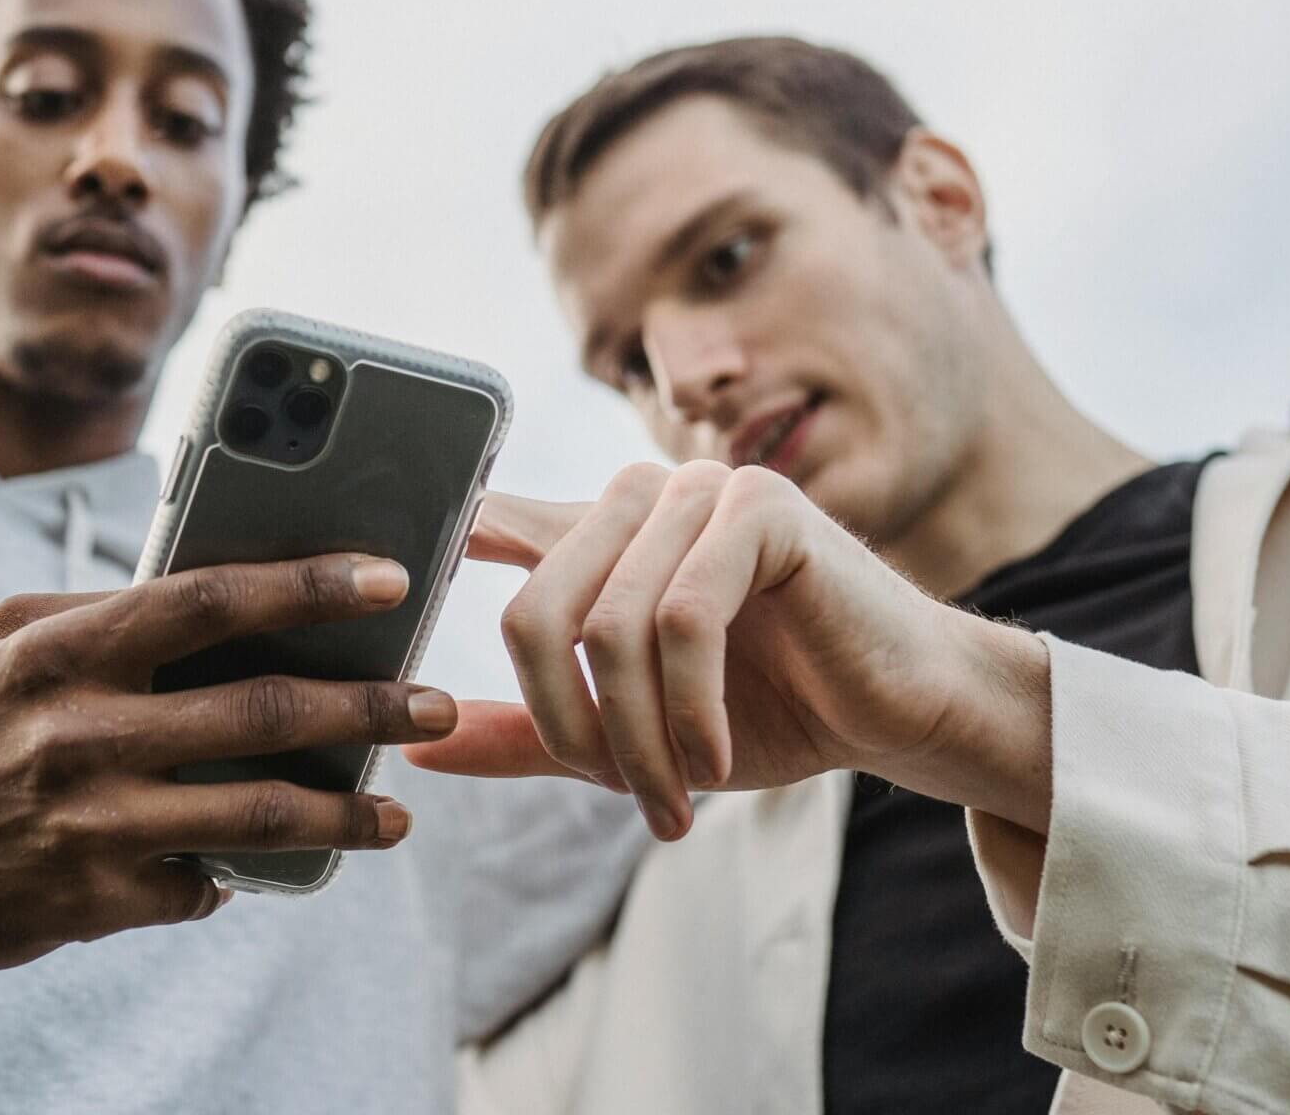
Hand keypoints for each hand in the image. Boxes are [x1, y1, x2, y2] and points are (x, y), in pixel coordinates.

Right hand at [0, 554, 454, 973]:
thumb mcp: (7, 643)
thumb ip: (106, 613)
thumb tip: (227, 590)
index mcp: (61, 650)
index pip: (205, 600)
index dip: (305, 585)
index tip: (387, 579)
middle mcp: (79, 733)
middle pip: (260, 711)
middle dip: (368, 707)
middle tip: (436, 703)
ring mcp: (91, 823)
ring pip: (257, 814)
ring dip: (344, 814)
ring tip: (395, 815)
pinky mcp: (96, 900)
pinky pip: (205, 883)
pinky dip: (245, 870)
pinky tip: (276, 861)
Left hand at [412, 464, 1052, 841]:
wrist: (902, 710)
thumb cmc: (772, 711)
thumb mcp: (633, 735)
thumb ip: (530, 733)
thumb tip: (418, 745)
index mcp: (600, 533)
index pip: (492, 528)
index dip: (439, 553)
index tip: (387, 600)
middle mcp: (640, 498)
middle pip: (535, 608)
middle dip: (566, 724)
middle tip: (614, 793)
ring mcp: (701, 492)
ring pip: (609, 627)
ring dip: (637, 739)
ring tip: (672, 797)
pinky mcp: (763, 509)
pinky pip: (682, 618)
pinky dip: (689, 712)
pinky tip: (714, 761)